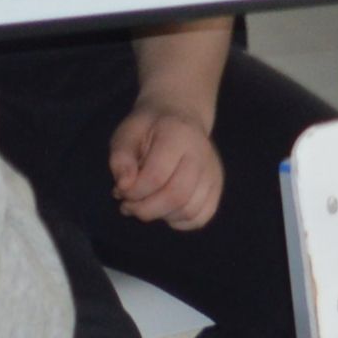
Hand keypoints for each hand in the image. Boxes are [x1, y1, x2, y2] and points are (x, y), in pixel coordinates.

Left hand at [106, 106, 223, 230]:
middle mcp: (201, 154)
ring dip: (160, 216)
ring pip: (189, 211)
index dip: (134, 191)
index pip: (156, 175)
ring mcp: (213, 172)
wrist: (180, 116)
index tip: (120, 190)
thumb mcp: (127, 133)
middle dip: (146, 209)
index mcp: (178, 134)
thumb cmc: (149, 127)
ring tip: (144, 205)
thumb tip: (124, 186)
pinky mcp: (216, 187)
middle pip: (177, 196)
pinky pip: (200, 217)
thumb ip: (120, 158)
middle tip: (128, 206)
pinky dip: (178, 221)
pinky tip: (163, 209)